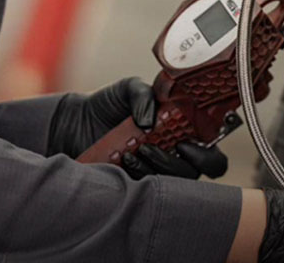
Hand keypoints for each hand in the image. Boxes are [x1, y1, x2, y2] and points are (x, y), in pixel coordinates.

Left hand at [48, 77, 227, 178]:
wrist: (73, 122)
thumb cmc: (106, 105)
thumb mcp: (128, 88)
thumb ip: (144, 94)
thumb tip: (151, 121)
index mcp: (180, 135)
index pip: (210, 156)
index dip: (207, 155)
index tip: (184, 144)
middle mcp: (171, 159)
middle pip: (192, 176)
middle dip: (174, 164)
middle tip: (151, 148)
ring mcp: (152, 176)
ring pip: (169, 188)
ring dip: (152, 170)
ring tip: (130, 152)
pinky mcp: (131, 190)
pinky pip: (143, 195)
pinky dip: (134, 178)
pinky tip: (119, 160)